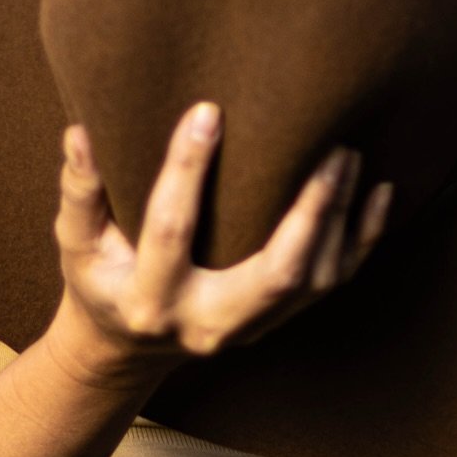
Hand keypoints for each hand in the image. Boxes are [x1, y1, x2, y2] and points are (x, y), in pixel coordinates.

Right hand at [47, 101, 392, 388]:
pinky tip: (380, 191)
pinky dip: (361, 239)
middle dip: (308, 213)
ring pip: (312, 281)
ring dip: (339, 219)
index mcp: (151, 300)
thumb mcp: (76, 244)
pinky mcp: (277, 320)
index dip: (187, 169)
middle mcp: (208, 323)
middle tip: (328, 148)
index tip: (207, 109)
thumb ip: (80, 191)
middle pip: (274, 274)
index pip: (171, 230)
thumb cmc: (101, 280)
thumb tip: (81, 132)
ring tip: (349, 154)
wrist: (128, 347)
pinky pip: (332, 284)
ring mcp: (250, 329)